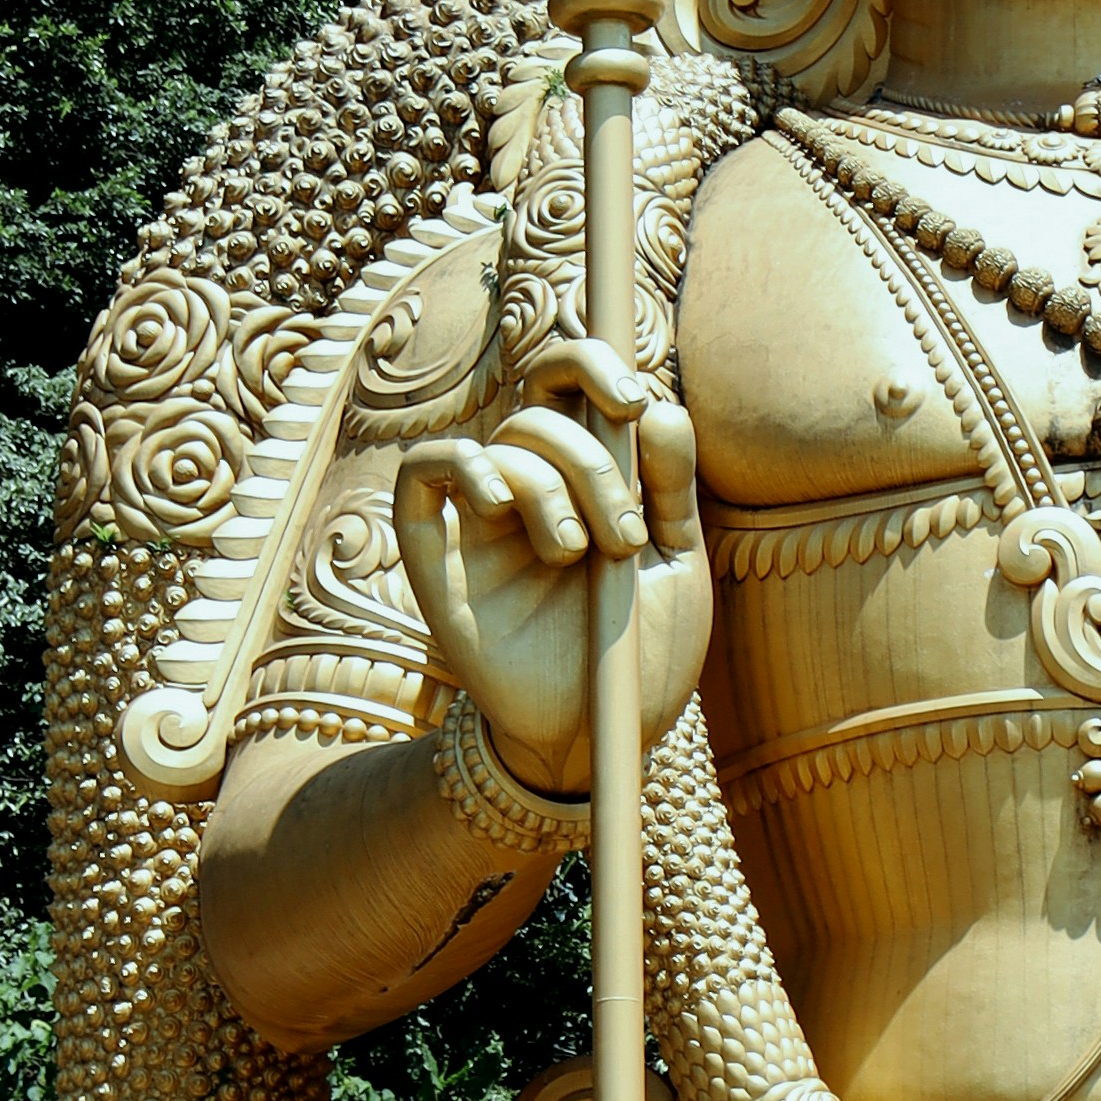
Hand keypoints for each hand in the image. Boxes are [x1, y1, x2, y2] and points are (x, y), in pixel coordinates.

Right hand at [393, 336, 711, 801]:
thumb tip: (657, 405)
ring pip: (502, 444)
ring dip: (551, 489)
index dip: (594, 366)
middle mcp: (533, 487)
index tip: (634, 402)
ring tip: (577, 556)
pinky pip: (423, 473)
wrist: (601, 735)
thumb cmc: (641, 655)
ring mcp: (482, 519)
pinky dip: (464, 468)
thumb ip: (671, 485)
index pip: (571, 383)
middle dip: (596, 464)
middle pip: (542, 411)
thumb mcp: (677, 565)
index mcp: (589, 477)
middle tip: (625, 535)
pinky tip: (502, 507)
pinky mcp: (438, 556)